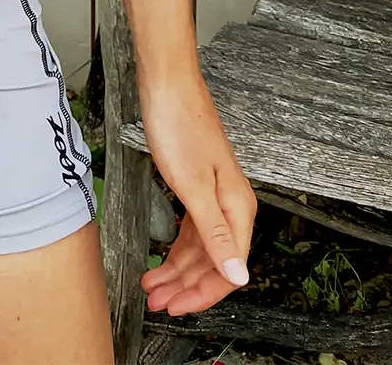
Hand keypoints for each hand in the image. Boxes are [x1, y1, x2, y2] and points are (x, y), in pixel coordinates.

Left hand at [139, 68, 256, 318]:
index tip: (176, 309)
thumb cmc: (179, 126)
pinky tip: (162, 258)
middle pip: (213, 261)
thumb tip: (239, 277)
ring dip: (177, 270)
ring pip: (199, 246)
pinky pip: (191, 227)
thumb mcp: (193, 186)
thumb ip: (216, 234)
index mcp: (237, 208)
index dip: (203, 294)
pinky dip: (176, 246)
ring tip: (152, 287)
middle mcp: (231, 205)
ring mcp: (214, 194)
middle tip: (155, 303)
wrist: (167, 83)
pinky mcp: (197, 183)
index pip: (227, 268)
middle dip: (185, 287)